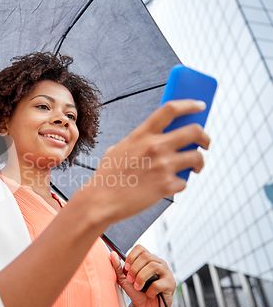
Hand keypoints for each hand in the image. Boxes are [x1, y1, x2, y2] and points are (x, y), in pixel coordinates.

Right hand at [81, 99, 210, 225]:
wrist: (101, 201)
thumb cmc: (108, 175)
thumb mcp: (119, 149)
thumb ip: (139, 141)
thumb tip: (160, 138)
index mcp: (142, 134)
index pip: (171, 109)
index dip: (190, 104)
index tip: (200, 106)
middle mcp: (155, 146)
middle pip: (194, 131)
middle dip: (205, 137)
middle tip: (206, 143)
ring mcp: (163, 166)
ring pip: (197, 157)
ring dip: (199, 163)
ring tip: (195, 168)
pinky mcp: (167, 186)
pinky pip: (184, 182)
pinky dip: (178, 184)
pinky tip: (167, 187)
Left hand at [111, 245, 175, 306]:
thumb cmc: (137, 292)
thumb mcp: (125, 280)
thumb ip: (118, 268)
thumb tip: (113, 254)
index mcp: (148, 259)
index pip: (140, 249)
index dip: (131, 257)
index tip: (126, 268)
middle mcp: (159, 263)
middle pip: (146, 256)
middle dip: (134, 269)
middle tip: (130, 280)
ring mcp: (166, 272)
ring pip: (153, 266)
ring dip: (141, 277)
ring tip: (137, 287)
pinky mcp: (171, 284)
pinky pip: (159, 283)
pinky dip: (150, 290)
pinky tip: (149, 294)